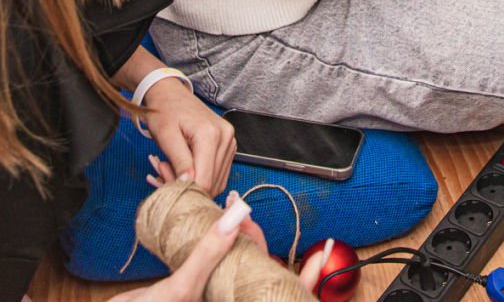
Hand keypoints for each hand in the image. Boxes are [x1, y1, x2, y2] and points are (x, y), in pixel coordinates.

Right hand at [113, 194, 317, 299]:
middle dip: (256, 239)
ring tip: (231, 213)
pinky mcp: (196, 292)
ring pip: (237, 265)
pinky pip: (215, 266)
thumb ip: (208, 251)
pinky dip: (216, 246)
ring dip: (237, 239)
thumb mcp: (178, 289)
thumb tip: (237, 216)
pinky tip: (213, 229)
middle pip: (256, 268)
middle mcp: (226, 299)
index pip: (282, 291)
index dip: (308, 275)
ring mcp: (214, 296)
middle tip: (243, 210)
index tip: (325, 249)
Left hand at [141, 79, 235, 196]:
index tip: (164, 182)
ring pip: (217, 182)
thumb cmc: (165, 112)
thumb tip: (187, 185)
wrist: (171, 94)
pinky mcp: (228, 146)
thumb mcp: (166, 137)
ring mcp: (230, 142)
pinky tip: (184, 168)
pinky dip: (201, 178)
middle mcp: (226, 138)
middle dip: (188, 187)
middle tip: (163, 174)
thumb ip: (179, 162)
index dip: (185, 189)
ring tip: (172, 168)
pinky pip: (218, 174)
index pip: (205, 180)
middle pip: (212, 183)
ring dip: (194, 183)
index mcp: (210, 135)